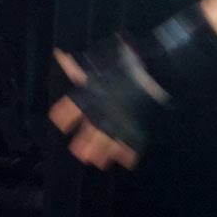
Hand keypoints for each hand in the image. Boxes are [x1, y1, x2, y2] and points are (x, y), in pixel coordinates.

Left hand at [48, 5, 216, 169]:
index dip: (64, 117)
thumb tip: (60, 55)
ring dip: (100, 153)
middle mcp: (98, 117)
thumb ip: (78, 65)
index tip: (63, 121)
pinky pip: (130, 148)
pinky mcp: (135, 133)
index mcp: (87, 99)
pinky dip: (127, 155)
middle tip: (79, 152)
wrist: (157, 74)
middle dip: (81, 145)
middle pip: (85, 136)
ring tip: (97, 161)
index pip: (67, 113)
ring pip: (105, 146)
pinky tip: (125, 160)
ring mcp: (117, 127)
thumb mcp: (99, 60)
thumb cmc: (127, 63)